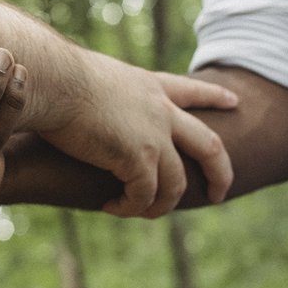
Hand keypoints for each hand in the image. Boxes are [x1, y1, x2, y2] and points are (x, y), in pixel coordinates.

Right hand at [38, 51, 236, 217]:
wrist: (52, 80)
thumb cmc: (56, 75)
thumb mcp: (91, 77)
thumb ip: (102, 95)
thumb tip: (84, 107)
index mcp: (149, 86)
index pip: (190, 91)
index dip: (213, 97)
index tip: (234, 102)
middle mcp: (160, 111)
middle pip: (208, 145)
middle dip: (220, 172)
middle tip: (220, 193)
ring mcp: (154, 136)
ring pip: (176, 183)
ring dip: (162, 205)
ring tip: (142, 212)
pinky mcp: (137, 159)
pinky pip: (144, 196)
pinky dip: (130, 207)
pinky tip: (112, 206)